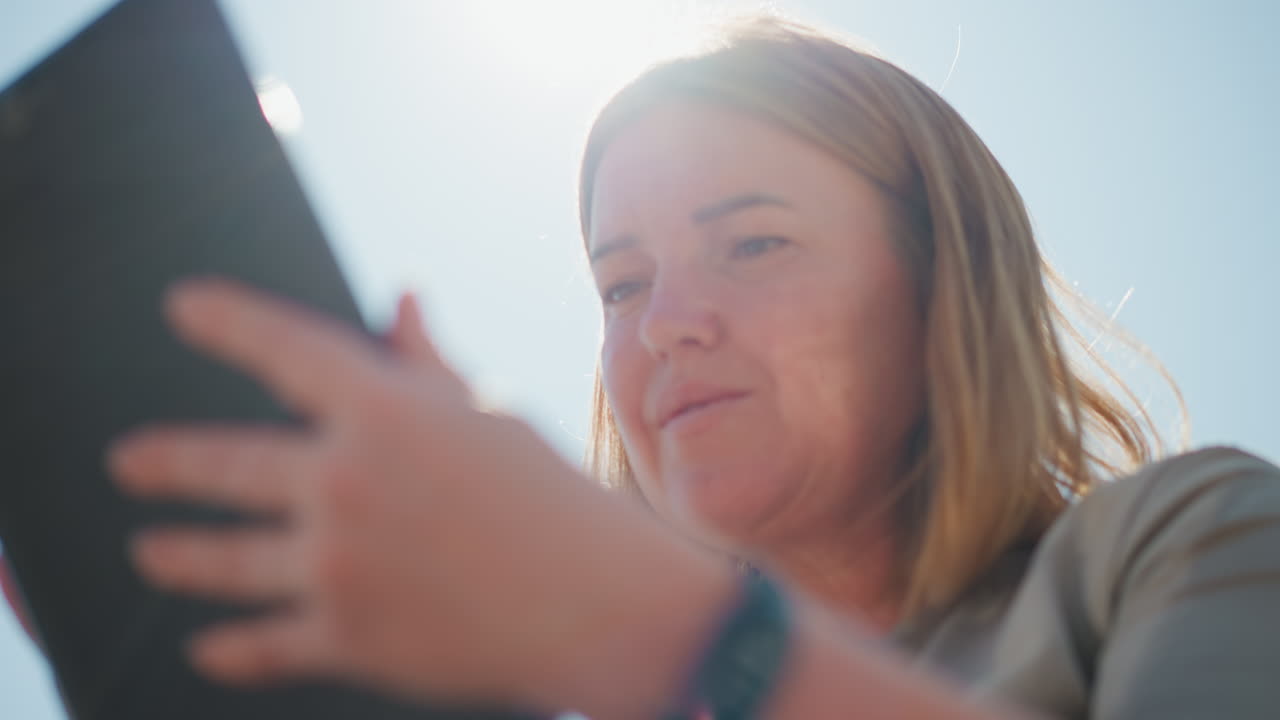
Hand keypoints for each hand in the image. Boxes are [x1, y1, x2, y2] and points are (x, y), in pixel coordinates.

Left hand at [109, 279, 607, 708]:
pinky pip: (264, 643)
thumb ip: (428, 364)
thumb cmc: (553, 497)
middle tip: (130, 461)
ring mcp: (336, 562)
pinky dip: (233, 648)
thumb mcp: (489, 416)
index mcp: (385, 410)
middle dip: (167, 461)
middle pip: (223, 462)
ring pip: (225, 558)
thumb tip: (402, 298)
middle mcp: (343, 479)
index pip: (282, 346)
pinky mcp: (345, 636)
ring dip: (180, 553)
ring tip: (151, 549)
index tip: (186, 305)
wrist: (598, 603)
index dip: (227, 321)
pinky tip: (208, 647)